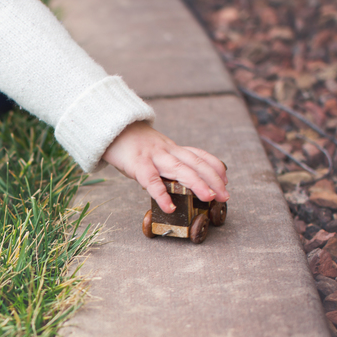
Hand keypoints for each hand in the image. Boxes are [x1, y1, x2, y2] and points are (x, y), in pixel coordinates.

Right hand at [102, 121, 228, 212]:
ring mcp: (154, 157)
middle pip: (195, 163)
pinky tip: (170, 207)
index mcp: (171, 149)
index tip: (225, 180)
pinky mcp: (138, 164)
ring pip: (180, 169)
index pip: (199, 155)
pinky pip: (152, 181)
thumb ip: (164, 163)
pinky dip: (162, 195)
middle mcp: (167, 151)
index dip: (215, 167)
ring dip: (198, 184)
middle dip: (213, 179)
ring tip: (210, 198)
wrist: (110, 129)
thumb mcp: (153, 150)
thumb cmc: (131, 145)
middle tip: (225, 195)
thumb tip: (174, 182)